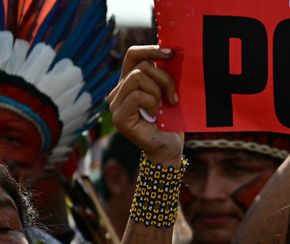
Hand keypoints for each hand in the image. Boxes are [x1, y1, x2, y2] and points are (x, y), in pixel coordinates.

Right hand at [108, 45, 182, 164]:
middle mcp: (118, 91)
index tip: (171, 53)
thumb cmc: (171, 120)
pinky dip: (152, 103)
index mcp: (129, 82)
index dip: (151, 50)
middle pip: (140, 67)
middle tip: (173, 97)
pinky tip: (156, 115)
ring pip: (137, 78)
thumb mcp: (168, 91)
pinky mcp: (118, 117)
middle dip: (164, 78)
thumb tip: (170, 51)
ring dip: (158, 92)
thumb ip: (162, 74)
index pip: (133, 55)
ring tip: (163, 107)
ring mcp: (115, 104)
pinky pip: (137, 96)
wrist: (169, 147)